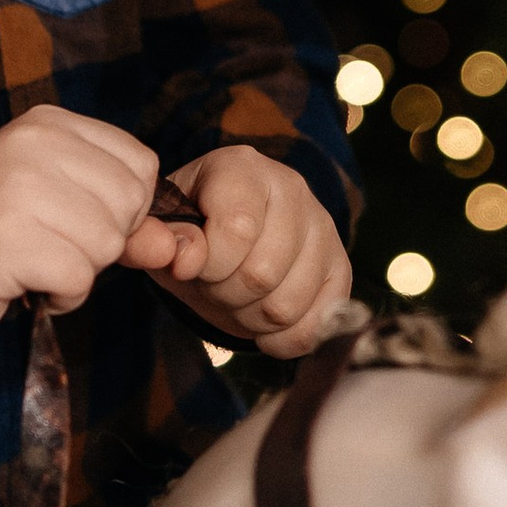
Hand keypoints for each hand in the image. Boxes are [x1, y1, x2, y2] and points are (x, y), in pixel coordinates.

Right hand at [0, 108, 196, 371]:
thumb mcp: (58, 209)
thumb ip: (122, 222)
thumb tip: (174, 245)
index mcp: (48, 124)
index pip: (141, 166)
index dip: (122, 209)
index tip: (72, 219)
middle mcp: (33, 145)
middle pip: (130, 206)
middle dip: (101, 243)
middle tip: (45, 244)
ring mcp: (18, 189)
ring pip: (107, 245)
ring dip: (78, 273)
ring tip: (30, 262)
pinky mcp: (7, 240)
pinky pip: (78, 280)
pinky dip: (60, 297)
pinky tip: (21, 284)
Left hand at [148, 146, 351, 357]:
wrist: (226, 235)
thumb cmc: (194, 227)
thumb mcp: (168, 226)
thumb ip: (167, 237)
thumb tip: (186, 260)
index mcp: (243, 168)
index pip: (237, 230)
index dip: (208, 265)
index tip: (192, 266)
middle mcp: (292, 189)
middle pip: (262, 273)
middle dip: (226, 294)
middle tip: (214, 284)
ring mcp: (322, 228)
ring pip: (287, 305)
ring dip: (251, 318)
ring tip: (238, 298)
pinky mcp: (339, 267)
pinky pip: (318, 323)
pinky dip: (284, 339)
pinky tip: (264, 323)